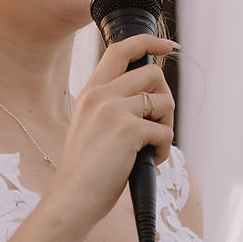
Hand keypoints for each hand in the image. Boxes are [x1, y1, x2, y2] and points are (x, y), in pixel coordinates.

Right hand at [44, 33, 175, 230]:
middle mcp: (101, 95)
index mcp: (91, 91)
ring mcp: (114, 111)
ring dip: (166, 125)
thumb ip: (113, 105)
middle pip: (153, 74)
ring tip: (151, 147)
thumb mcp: (92, 125)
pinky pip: (165, 131)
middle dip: (164, 99)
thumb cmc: (86, 170)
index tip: (170, 46)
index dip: (149, 42)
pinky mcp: (128, 131)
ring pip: (164, 100)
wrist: (72, 199)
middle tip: (158, 125)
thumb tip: (152, 96)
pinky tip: (149, 162)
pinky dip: (164, 149)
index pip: (120, 50)